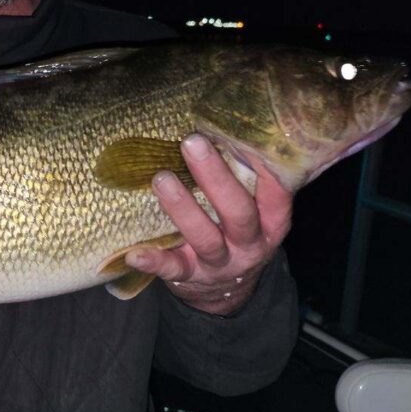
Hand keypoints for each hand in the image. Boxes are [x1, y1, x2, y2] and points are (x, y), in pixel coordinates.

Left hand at [126, 134, 292, 314]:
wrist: (227, 292)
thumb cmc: (235, 229)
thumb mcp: (254, 207)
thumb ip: (245, 175)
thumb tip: (226, 119)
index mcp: (271, 220)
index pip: (276, 193)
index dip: (266, 167)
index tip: (245, 135)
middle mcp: (250, 242)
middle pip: (238, 212)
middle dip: (216, 177)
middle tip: (192, 143)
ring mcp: (221, 263)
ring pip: (205, 238)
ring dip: (182, 208)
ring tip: (160, 179)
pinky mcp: (191, 276)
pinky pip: (173, 269)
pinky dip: (154, 261)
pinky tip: (135, 252)